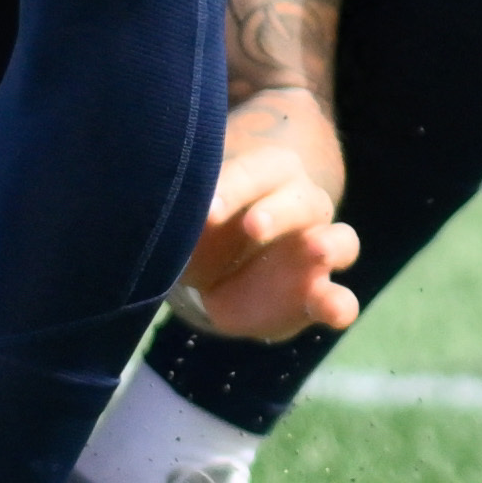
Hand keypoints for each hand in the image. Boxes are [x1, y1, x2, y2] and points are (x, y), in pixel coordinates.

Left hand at [175, 91, 363, 343]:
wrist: (215, 275)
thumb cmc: (199, 226)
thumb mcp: (186, 211)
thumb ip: (180, 205)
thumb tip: (141, 193)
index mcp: (266, 174)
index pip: (254, 172)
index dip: (232, 188)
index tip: (206, 212)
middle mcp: (299, 207)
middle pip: (301, 200)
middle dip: (276, 212)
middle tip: (252, 226)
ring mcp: (316, 251)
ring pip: (340, 240)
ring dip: (329, 245)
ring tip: (316, 251)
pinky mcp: (318, 295)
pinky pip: (340, 297)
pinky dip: (339, 304)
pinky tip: (333, 310)